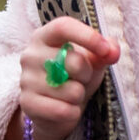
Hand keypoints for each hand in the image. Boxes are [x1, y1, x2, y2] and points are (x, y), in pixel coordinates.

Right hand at [1, 18, 119, 139]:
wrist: (56, 107)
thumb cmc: (76, 74)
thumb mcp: (93, 58)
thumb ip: (106, 50)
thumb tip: (112, 52)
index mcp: (45, 35)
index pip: (63, 27)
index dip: (87, 36)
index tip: (105, 49)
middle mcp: (31, 54)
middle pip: (73, 61)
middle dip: (87, 73)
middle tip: (83, 77)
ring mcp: (26, 80)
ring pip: (71, 90)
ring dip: (80, 95)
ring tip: (72, 93)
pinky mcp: (26, 104)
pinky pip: (61, 110)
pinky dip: (72, 112)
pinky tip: (68, 109)